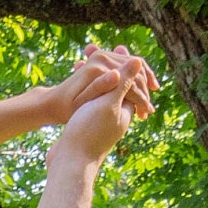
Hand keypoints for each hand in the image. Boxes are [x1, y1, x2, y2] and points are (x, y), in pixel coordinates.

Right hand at [50, 47, 155, 163]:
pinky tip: (72, 82)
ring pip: (100, 92)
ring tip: (82, 60)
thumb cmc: (88, 132)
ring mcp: (99, 122)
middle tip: (97, 49)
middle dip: (110, 67)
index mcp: (126, 110)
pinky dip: (82, 87)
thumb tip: (139, 61)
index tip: (119, 46)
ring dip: (94, 75)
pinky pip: (87, 101)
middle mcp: (116, 116)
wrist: (69, 162)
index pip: (134, 82)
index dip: (127, 63)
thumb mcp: (109, 104)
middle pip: (118, 85)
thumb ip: (124, 83)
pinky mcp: (84, 126)